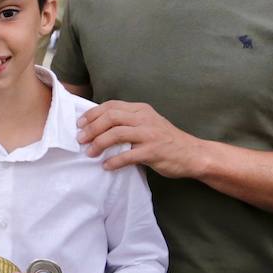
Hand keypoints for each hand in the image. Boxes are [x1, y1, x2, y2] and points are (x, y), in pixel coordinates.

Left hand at [77, 100, 207, 176]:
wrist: (193, 154)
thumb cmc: (166, 140)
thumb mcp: (148, 123)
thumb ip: (128, 121)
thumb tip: (99, 126)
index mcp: (141, 109)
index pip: (111, 106)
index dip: (92, 114)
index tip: (80, 124)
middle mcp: (144, 118)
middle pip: (110, 117)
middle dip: (91, 128)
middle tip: (81, 139)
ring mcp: (149, 134)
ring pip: (116, 134)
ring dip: (99, 144)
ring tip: (90, 153)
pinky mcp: (153, 151)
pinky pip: (128, 156)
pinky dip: (114, 161)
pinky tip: (106, 166)